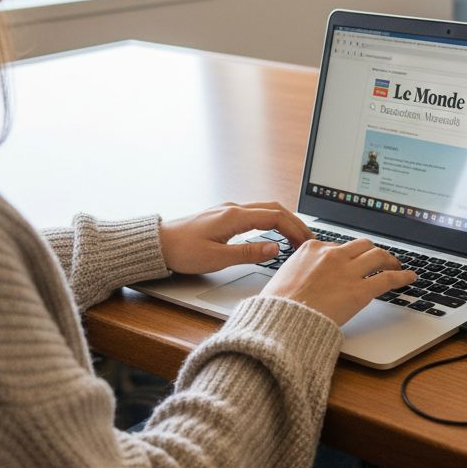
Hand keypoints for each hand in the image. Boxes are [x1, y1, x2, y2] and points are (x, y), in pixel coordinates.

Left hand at [158, 202, 312, 274]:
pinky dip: (271, 221)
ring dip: (284, 221)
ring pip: (265, 209)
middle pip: (274, 209)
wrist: (157, 244)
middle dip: (295, 223)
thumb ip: (248, 253)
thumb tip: (274, 249)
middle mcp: (232, 209)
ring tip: (296, 237)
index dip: (294, 229)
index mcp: (233, 217)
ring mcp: (228, 211)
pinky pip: (255, 213)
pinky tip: (273, 232)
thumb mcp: (217, 259)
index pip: (274, 218)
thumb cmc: (182, 252)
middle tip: (309, 239)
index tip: (307, 242)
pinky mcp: (223, 216)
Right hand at [263, 238, 415, 325]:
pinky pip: (387, 278)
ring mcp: (347, 271)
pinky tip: (410, 277)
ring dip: (389, 260)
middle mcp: (332, 255)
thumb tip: (306, 278)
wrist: (282, 320)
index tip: (352, 262)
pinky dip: (402, 276)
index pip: (338, 246)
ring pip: (377, 256)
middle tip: (379, 260)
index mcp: (311, 249)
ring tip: (396, 266)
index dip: (348, 255)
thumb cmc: (278, 305)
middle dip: (372, 252)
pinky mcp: (360, 290)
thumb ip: (300, 271)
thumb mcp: (284, 277)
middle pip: (361, 246)